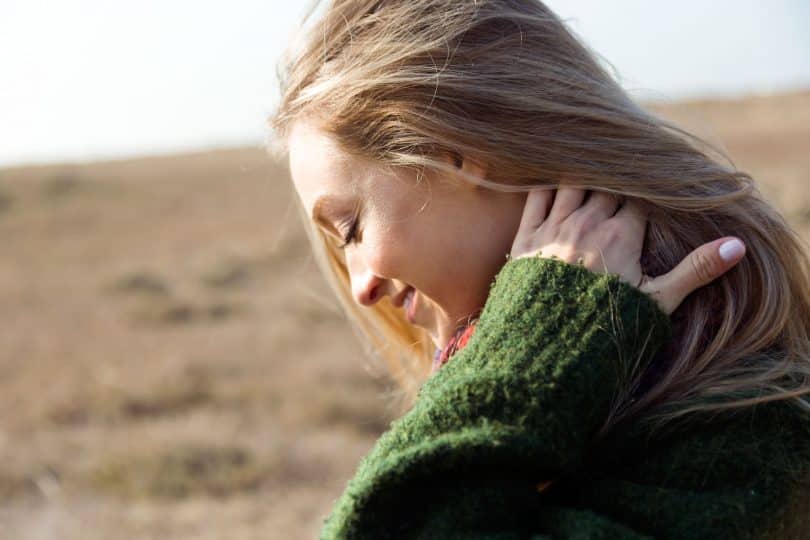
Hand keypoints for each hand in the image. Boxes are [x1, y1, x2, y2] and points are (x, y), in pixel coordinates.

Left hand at [511, 187, 745, 314]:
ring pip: (573, 184)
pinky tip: (553, 181)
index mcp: (622, 235)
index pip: (639, 198)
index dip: (646, 196)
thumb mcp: (658, 302)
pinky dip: (546, 184)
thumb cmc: (609, 327)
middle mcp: (587, 223)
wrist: (550, 349)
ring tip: (594, 177)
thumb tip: (738, 246)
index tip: (649, 199)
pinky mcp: (524, 238)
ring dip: (585, 179)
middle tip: (622, 189)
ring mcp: (553, 228)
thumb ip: (696, 270)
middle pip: (606, 187)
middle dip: (617, 187)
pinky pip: (536, 197)